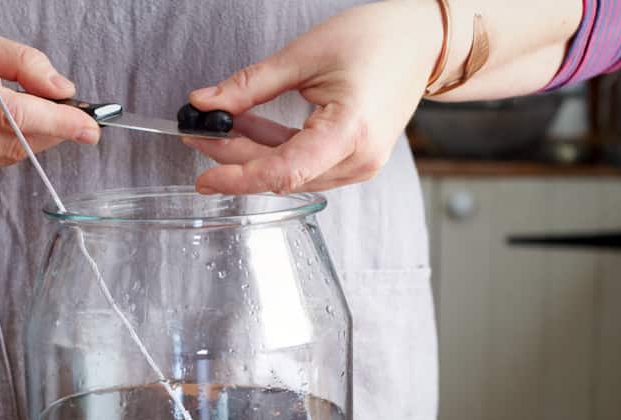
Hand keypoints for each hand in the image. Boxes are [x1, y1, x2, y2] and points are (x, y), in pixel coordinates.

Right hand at [0, 23, 100, 183]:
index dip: (60, 122)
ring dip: (32, 140)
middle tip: (74, 118)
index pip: (18, 116)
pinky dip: (5, 148)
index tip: (90, 127)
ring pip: (9, 158)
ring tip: (28, 113)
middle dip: (54, 131)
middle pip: (20, 143)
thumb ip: (20, 61)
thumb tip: (62, 88)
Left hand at [183, 0, 441, 194]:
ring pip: (292, 174)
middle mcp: (358, 159)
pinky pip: (306, 166)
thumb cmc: (376, 40)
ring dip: (253, 155)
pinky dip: (275, 151)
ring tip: (219, 130)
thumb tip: (204, 104)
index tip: (206, 178)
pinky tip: (250, 133)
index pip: (284, 171)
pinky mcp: (354, 162)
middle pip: (283, 175)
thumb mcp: (304, 56)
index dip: (240, 178)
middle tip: (199, 137)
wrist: (420, 44)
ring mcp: (359, 166)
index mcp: (350, 131)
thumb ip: (250, 86)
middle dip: (236, 159)